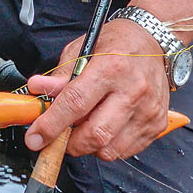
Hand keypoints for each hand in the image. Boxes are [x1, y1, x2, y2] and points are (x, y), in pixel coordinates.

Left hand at [22, 20, 169, 160]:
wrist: (152, 41)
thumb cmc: (117, 44)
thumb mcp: (82, 49)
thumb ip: (60, 75)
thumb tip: (38, 90)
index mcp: (112, 66)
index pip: (76, 103)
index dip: (51, 125)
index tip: (35, 138)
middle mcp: (133, 90)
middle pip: (95, 134)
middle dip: (68, 143)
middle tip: (57, 137)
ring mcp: (148, 110)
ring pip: (109, 149)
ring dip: (87, 147)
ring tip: (82, 129)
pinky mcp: (157, 124)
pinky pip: (124, 151)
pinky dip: (106, 147)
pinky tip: (102, 127)